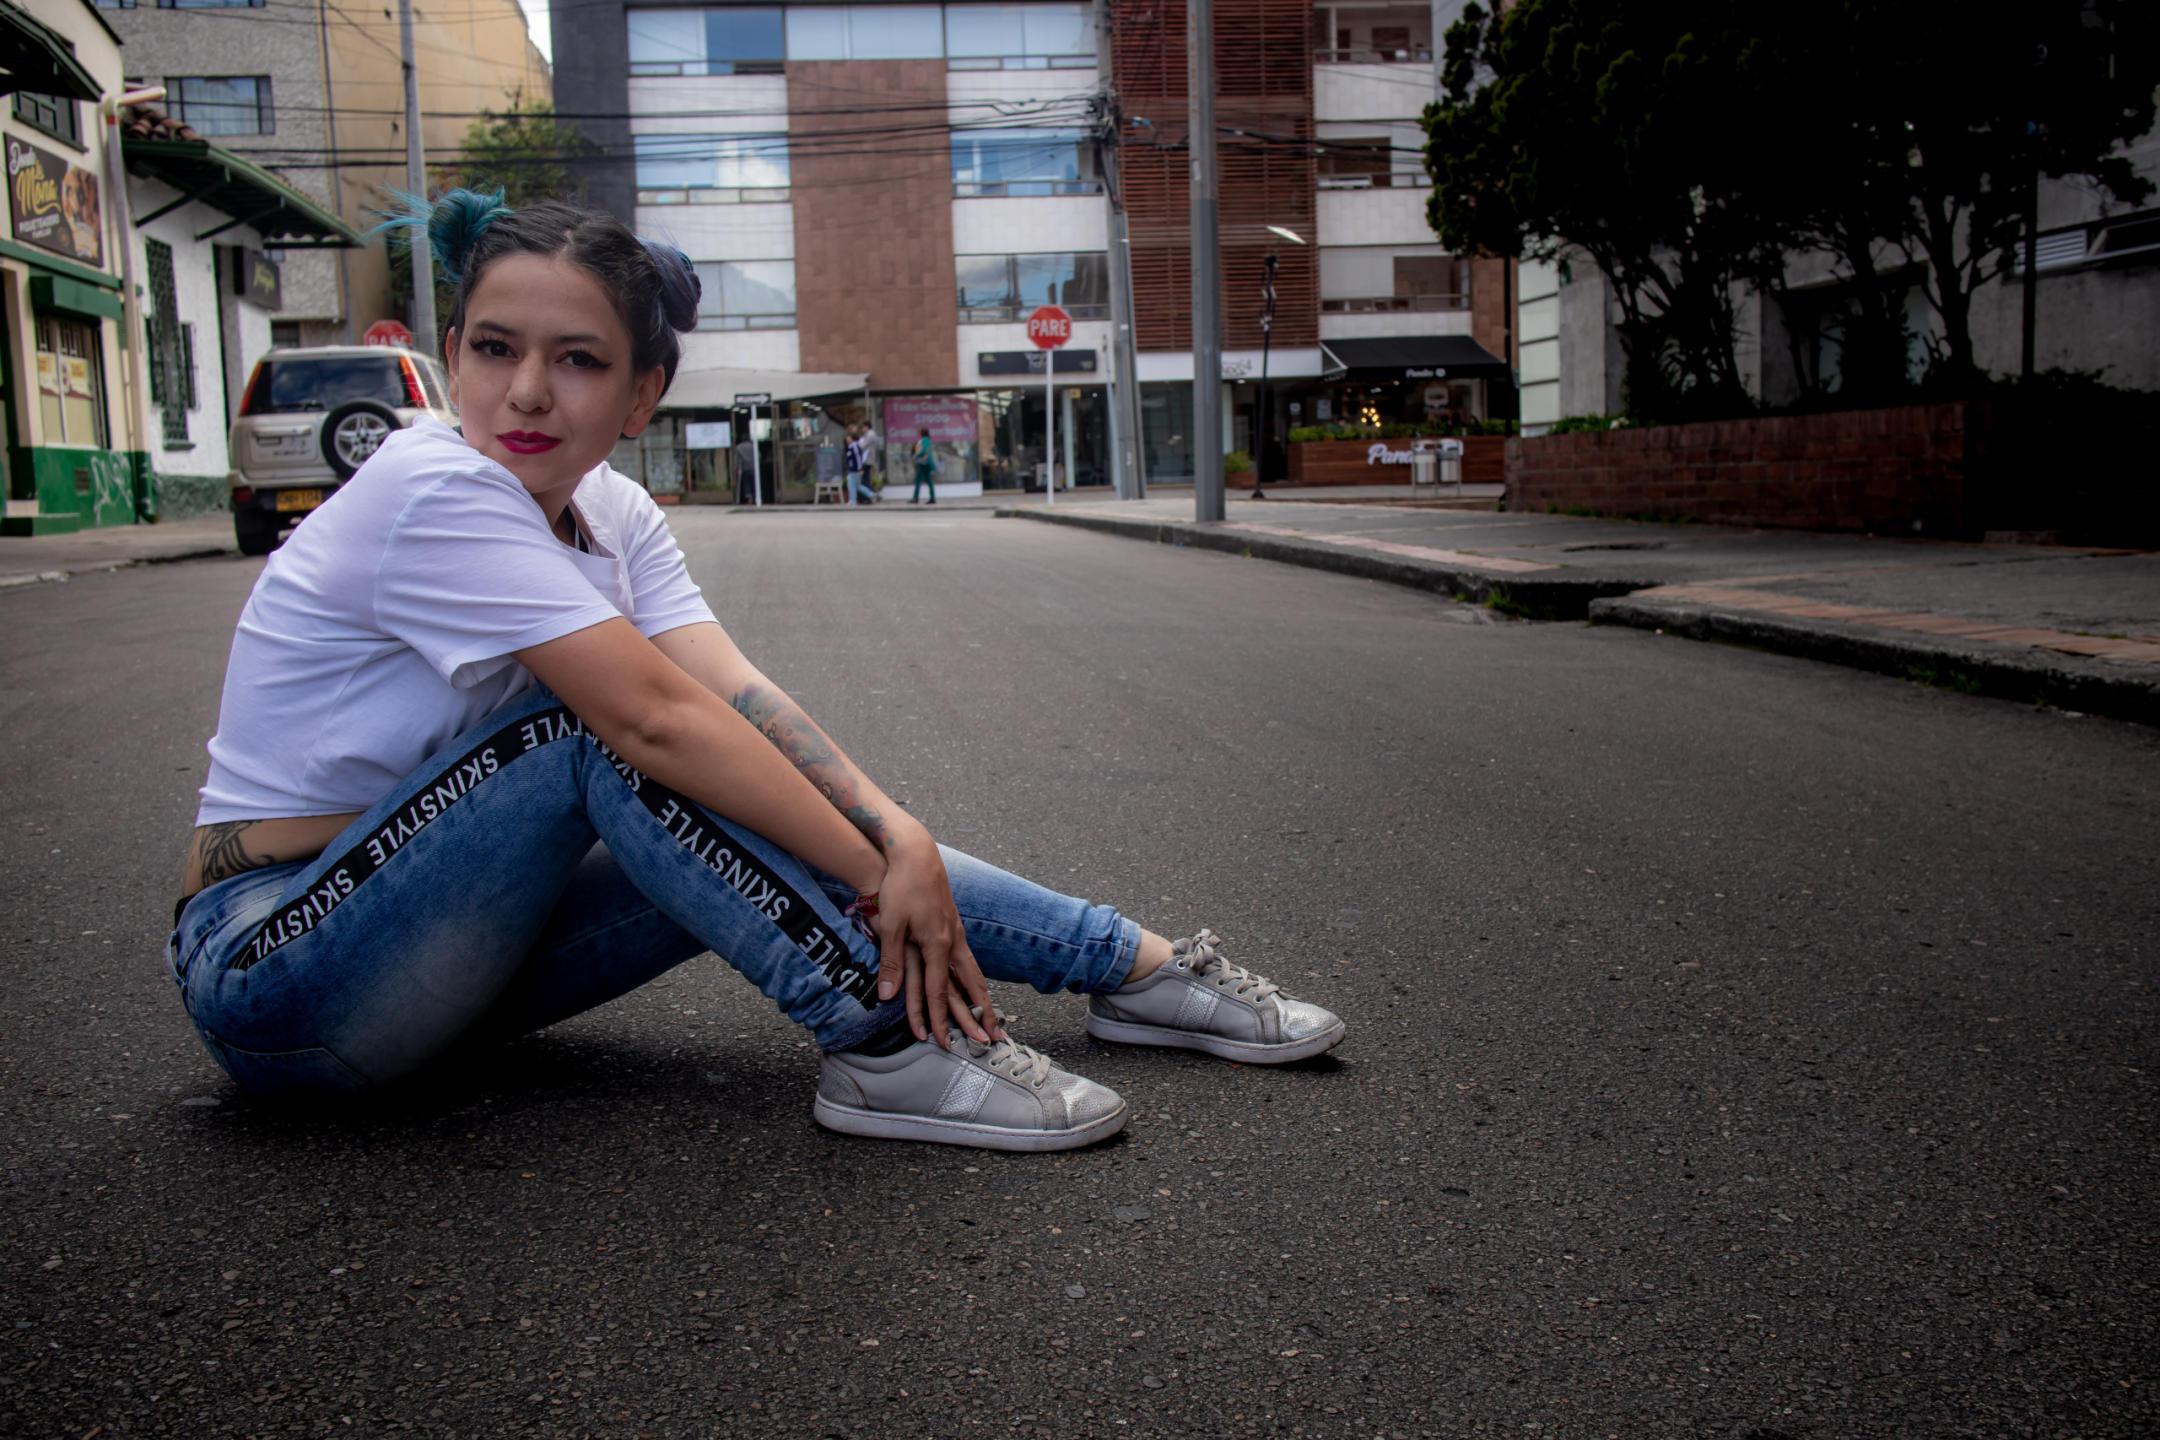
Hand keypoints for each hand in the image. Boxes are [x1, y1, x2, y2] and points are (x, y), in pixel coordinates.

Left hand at [872, 831, 1000, 1047]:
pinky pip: (968, 960)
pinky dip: (974, 979)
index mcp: (938, 945)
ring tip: (992, 1017)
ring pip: (974, 973)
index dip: (937, 1019)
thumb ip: (892, 964)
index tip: (942, 1041)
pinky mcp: (953, 926)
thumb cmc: (901, 887)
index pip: (937, 992)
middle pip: (970, 987)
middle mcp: (953, 942)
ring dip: (982, 998)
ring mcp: (956, 933)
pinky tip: (974, 984)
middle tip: (990, 1039)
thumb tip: (887, 997)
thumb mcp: (890, 926)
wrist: (916, 854)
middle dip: (979, 1015)